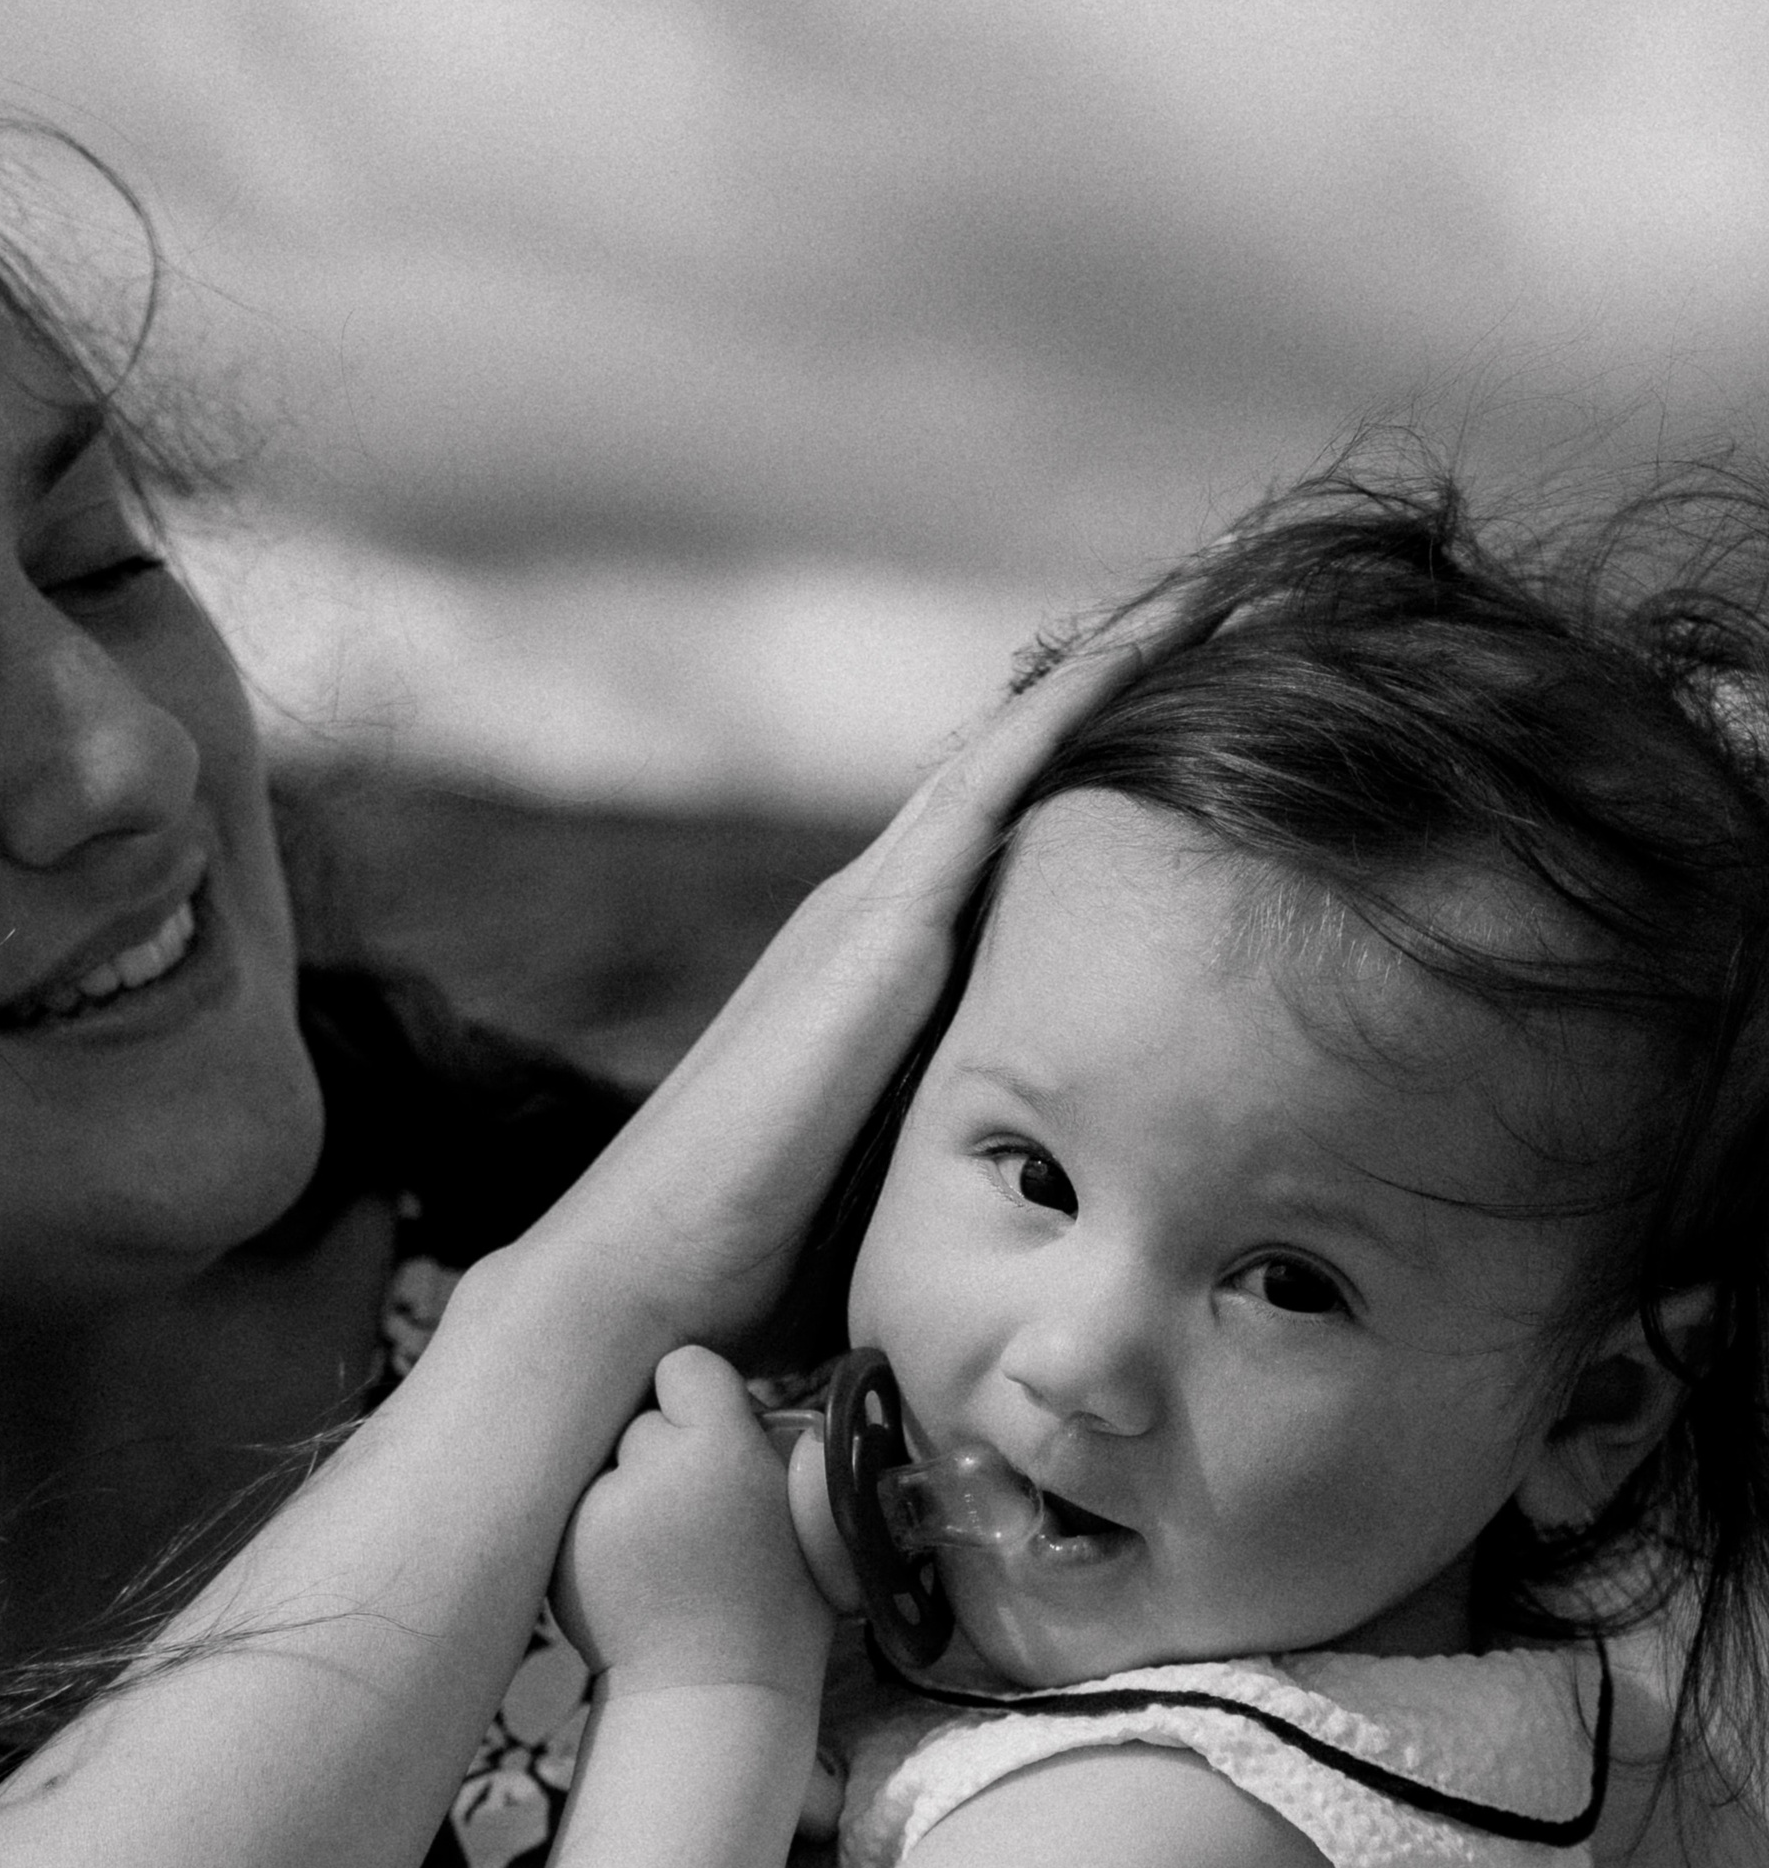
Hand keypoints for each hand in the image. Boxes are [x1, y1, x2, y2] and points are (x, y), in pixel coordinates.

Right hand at [507, 604, 1185, 1358]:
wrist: (645, 1271)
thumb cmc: (751, 1265)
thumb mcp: (892, 1187)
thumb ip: (959, 1150)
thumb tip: (1052, 1211)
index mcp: (876, 981)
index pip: (998, 846)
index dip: (1085, 773)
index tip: (1189, 719)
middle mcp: (870, 920)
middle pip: (1010, 773)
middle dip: (1109, 688)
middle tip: (1221, 604)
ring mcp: (869, 914)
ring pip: (1010, 755)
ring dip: (1107, 672)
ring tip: (1207, 596)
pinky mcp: (878, 933)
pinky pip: (995, 786)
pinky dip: (1069, 711)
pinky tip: (1147, 649)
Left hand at [554, 1346, 833, 1694]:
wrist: (715, 1691)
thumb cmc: (781, 1601)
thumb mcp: (808, 1511)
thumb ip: (774, 1443)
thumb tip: (741, 1396)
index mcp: (720, 1450)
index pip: (685, 1366)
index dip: (702, 1396)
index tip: (718, 1435)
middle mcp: (649, 1467)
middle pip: (643, 1417)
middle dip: (664, 1446)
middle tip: (696, 1507)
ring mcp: (596, 1507)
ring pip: (608, 1462)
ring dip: (629, 1486)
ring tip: (666, 1549)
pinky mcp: (563, 1544)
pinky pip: (582, 1506)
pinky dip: (601, 1528)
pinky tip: (635, 1572)